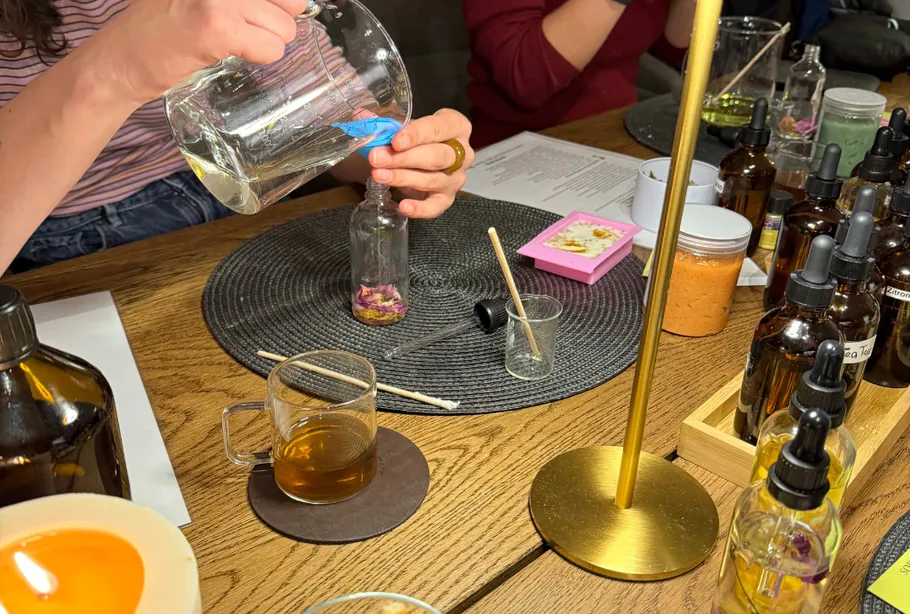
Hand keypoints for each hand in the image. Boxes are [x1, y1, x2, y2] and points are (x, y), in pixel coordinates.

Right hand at [84, 0, 309, 104]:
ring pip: (284, 27)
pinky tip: (233, 53)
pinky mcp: (218, 27)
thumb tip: (295, 3)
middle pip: (288, 2)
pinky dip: (261, 56)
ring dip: (267, 43)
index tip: (260, 17)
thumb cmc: (157, 29)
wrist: (119, 60)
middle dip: (275, 24)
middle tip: (244, 31)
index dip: (278, 6)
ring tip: (234, 43)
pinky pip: (271, 47)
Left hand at [367, 109, 474, 217]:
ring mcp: (456, 178)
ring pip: (432, 179)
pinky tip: (403, 207)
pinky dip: (420, 209)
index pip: (438, 128)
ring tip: (378, 176)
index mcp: (456, 127)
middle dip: (404, 158)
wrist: (421, 159)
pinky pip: (436, 207)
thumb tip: (362, 118)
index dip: (416, 135)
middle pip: (436, 156)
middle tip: (377, 158)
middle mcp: (462, 154)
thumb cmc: (416, 139)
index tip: (395, 141)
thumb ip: (386, 124)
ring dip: (402, 178)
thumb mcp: (405, 127)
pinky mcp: (447, 199)